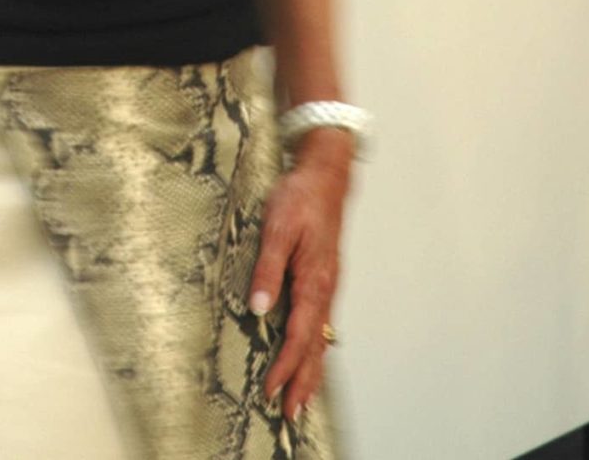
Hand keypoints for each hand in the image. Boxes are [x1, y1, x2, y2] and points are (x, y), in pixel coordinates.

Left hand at [251, 133, 351, 421]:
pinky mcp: (325, 280)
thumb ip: (268, 268)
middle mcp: (326, 290)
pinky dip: (316, 349)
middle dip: (302, 381)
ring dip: (310, 371)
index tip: (272, 391)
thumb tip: (259, 308)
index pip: (298, 335)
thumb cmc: (300, 198)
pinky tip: (311, 358)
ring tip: (301, 399)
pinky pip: (322, 324)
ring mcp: (328, 287)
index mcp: (315, 280)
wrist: (326, 173)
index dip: (285, 366)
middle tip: (290, 413)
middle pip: (315, 347)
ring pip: (321, 338)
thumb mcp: (278, 228)